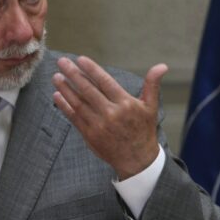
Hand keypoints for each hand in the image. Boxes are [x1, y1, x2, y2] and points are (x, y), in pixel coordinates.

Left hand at [52, 56, 167, 179]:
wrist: (137, 160)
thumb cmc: (143, 130)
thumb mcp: (151, 107)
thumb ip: (152, 84)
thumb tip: (162, 66)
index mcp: (125, 104)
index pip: (105, 82)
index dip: (91, 70)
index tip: (80, 59)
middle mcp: (111, 113)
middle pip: (88, 90)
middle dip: (73, 74)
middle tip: (62, 62)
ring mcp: (98, 125)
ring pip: (78, 103)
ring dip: (65, 88)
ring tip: (56, 76)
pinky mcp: (89, 135)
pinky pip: (74, 117)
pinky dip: (64, 106)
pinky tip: (57, 95)